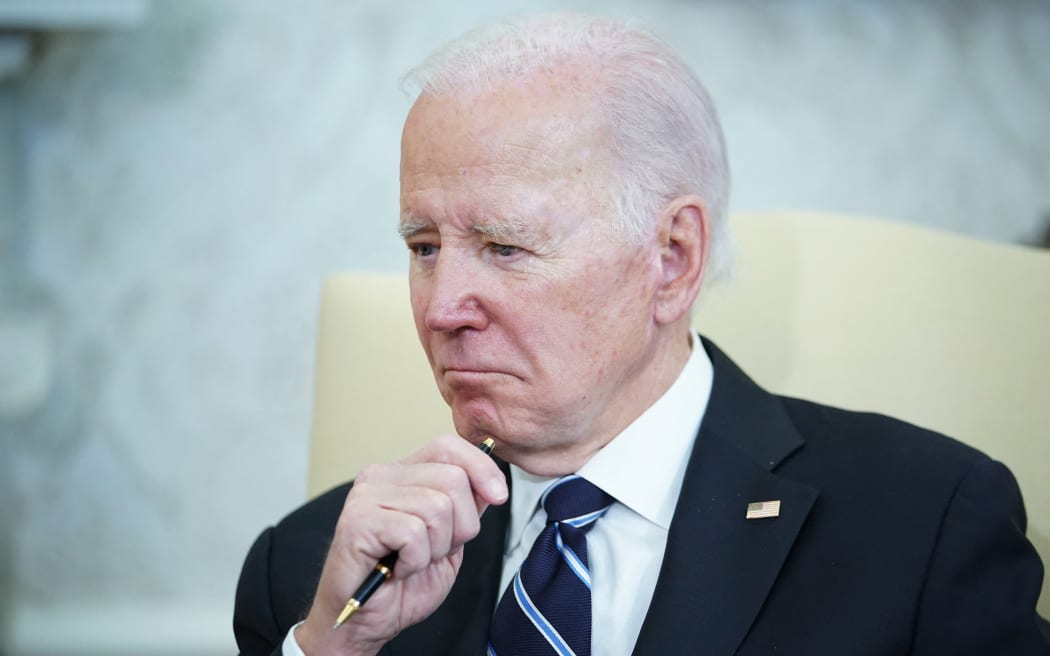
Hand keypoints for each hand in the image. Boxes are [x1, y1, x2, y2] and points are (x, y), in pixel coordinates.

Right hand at [295, 434, 508, 655]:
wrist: (365, 622)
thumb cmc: (402, 584)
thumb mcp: (449, 539)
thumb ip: (466, 507)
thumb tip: (491, 482)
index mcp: (401, 473)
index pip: (447, 445)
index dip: (481, 467)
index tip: (499, 496)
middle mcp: (380, 476)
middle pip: (452, 478)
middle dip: (461, 525)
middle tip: (435, 550)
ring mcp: (365, 496)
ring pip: (437, 507)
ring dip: (436, 547)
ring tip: (412, 560)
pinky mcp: (357, 522)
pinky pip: (413, 532)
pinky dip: (415, 560)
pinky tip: (397, 569)